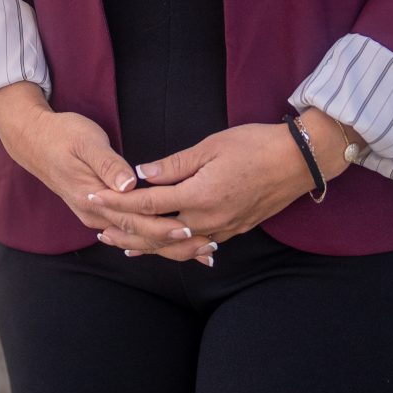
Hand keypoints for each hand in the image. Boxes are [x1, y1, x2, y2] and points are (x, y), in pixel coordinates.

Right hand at [0, 82, 211, 265]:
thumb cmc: (62, 134)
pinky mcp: (99, 211)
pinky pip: (129, 231)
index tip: (190, 230)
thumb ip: (108, 164)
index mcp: (93, 198)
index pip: (134, 220)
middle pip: (138, 236)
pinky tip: (171, 243)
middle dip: (173, 244)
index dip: (163, 226)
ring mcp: (96, 215)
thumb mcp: (86, 141)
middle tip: (208, 250)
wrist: (33, 140)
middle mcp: (94, 214)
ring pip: (135, 238)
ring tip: (199, 253)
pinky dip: (152, 239)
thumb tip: (129, 183)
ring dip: (167, 246)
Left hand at [89, 112, 351, 259]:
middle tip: (97, 229)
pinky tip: (165, 247)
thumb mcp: (211, 146)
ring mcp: (222, 229)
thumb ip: (174, 164)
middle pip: (156, 232)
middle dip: (124, 230)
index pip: (147, 205)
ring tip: (123, 244)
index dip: (117, 203)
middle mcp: (207, 220)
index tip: (94, 199)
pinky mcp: (234, 230)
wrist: (299, 161)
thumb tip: (141, 174)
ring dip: (147, 244)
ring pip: (176, 245)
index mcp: (198, 196)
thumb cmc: (256, 145)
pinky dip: (175, 247)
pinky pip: (197, 245)